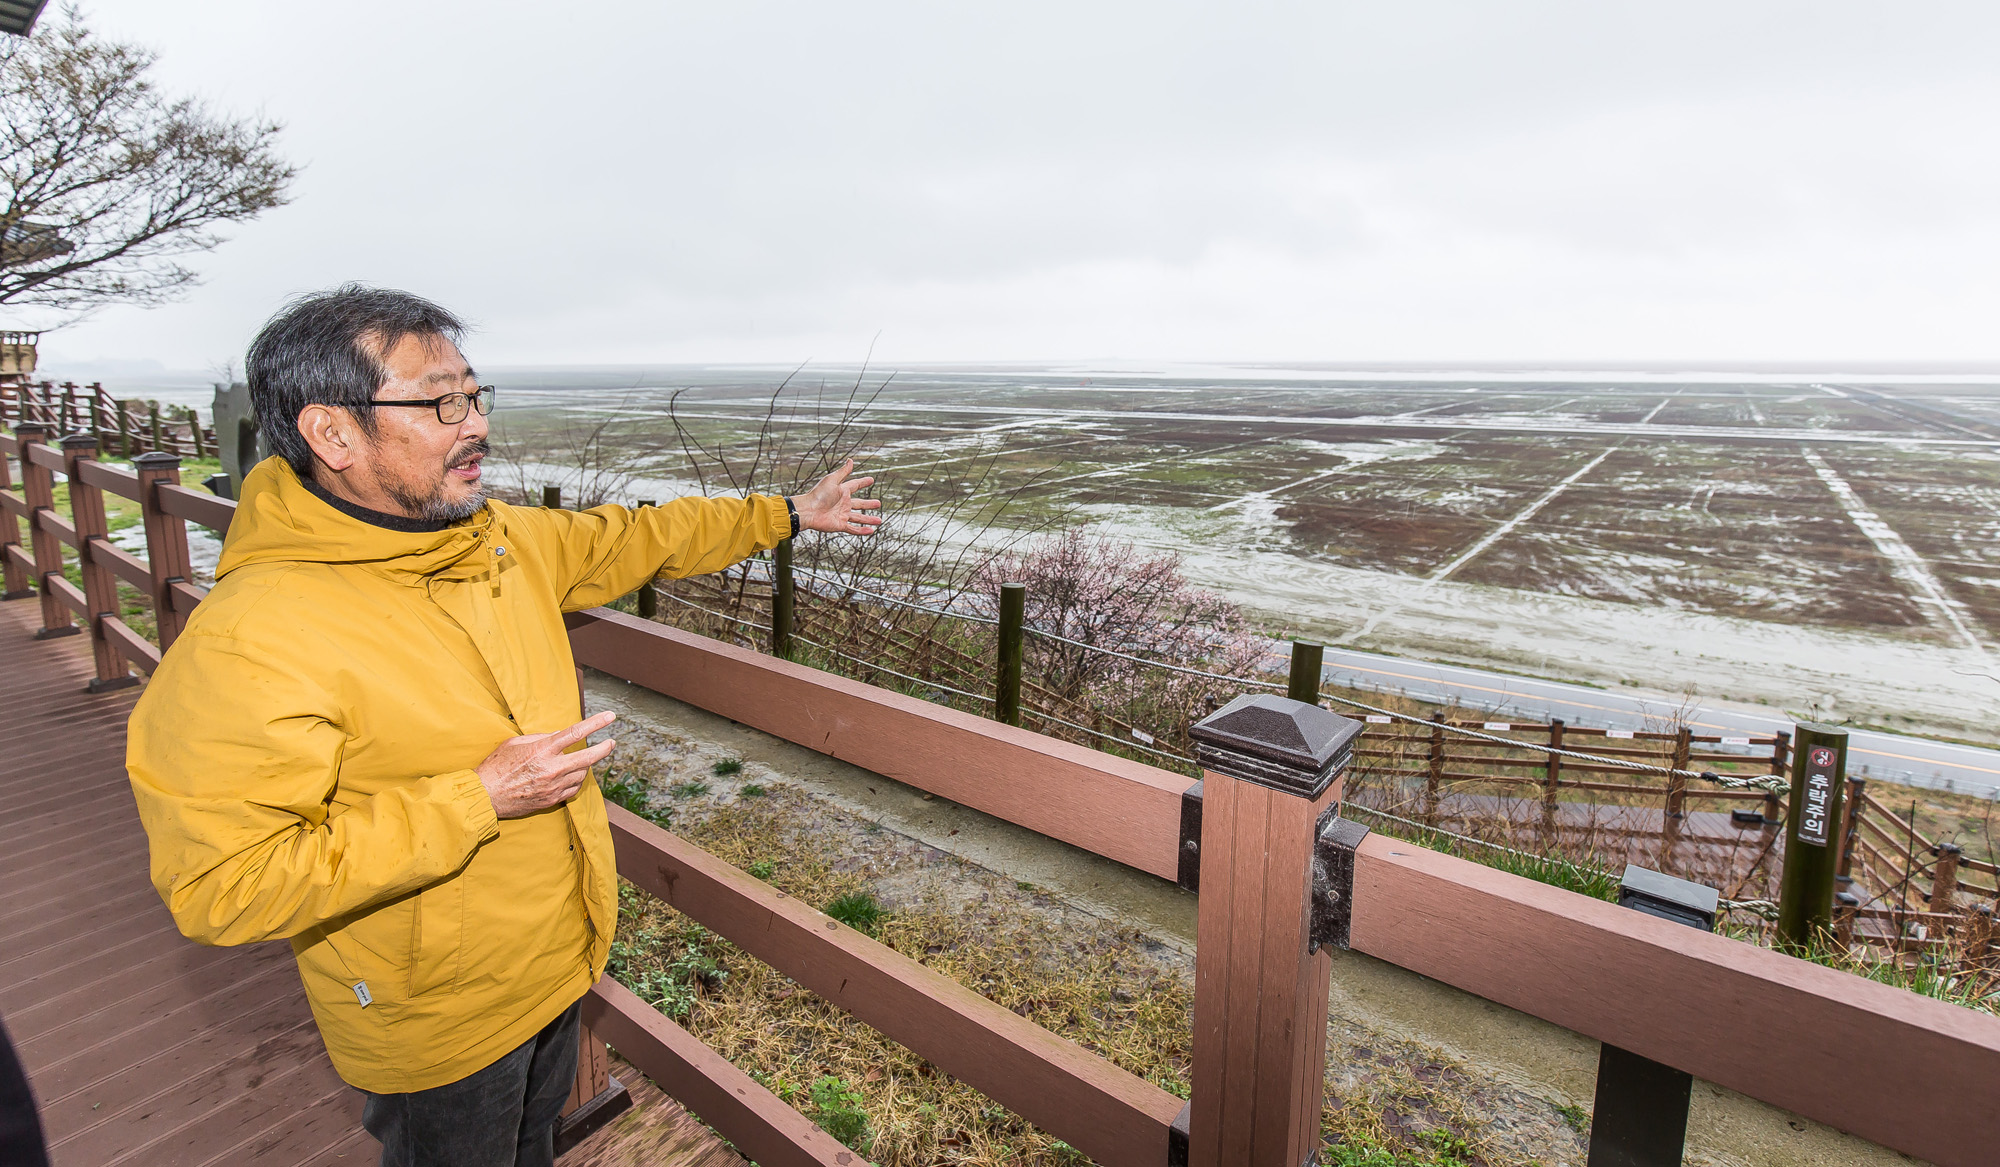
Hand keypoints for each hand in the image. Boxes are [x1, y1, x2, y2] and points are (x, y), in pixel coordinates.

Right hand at [476, 711, 617, 818]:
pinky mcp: (552, 800)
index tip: (610, 717)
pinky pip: (573, 789)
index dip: (596, 723)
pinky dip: (575, 781)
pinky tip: (572, 776)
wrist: (485, 796)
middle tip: (611, 743)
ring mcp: (553, 786)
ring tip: (582, 760)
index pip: (575, 733)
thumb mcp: (515, 743)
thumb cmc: (497, 766)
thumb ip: (540, 737)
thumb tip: (558, 735)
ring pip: (582, 774)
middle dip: (604, 749)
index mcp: (542, 750)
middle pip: (588, 757)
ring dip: (585, 766)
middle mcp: (551, 768)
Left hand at [790, 460, 882, 536]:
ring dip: (869, 519)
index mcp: (842, 491)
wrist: (809, 510)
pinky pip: (853, 529)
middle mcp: (843, 503)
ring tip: (879, 520)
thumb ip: (843, 472)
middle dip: (868, 504)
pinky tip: (871, 531)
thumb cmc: (818, 494)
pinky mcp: (840, 525)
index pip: (855, 485)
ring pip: (859, 518)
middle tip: (878, 503)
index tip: (871, 480)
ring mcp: (842, 514)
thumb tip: (850, 460)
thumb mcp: (832, 480)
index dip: (863, 482)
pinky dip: (862, 531)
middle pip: (859, 504)